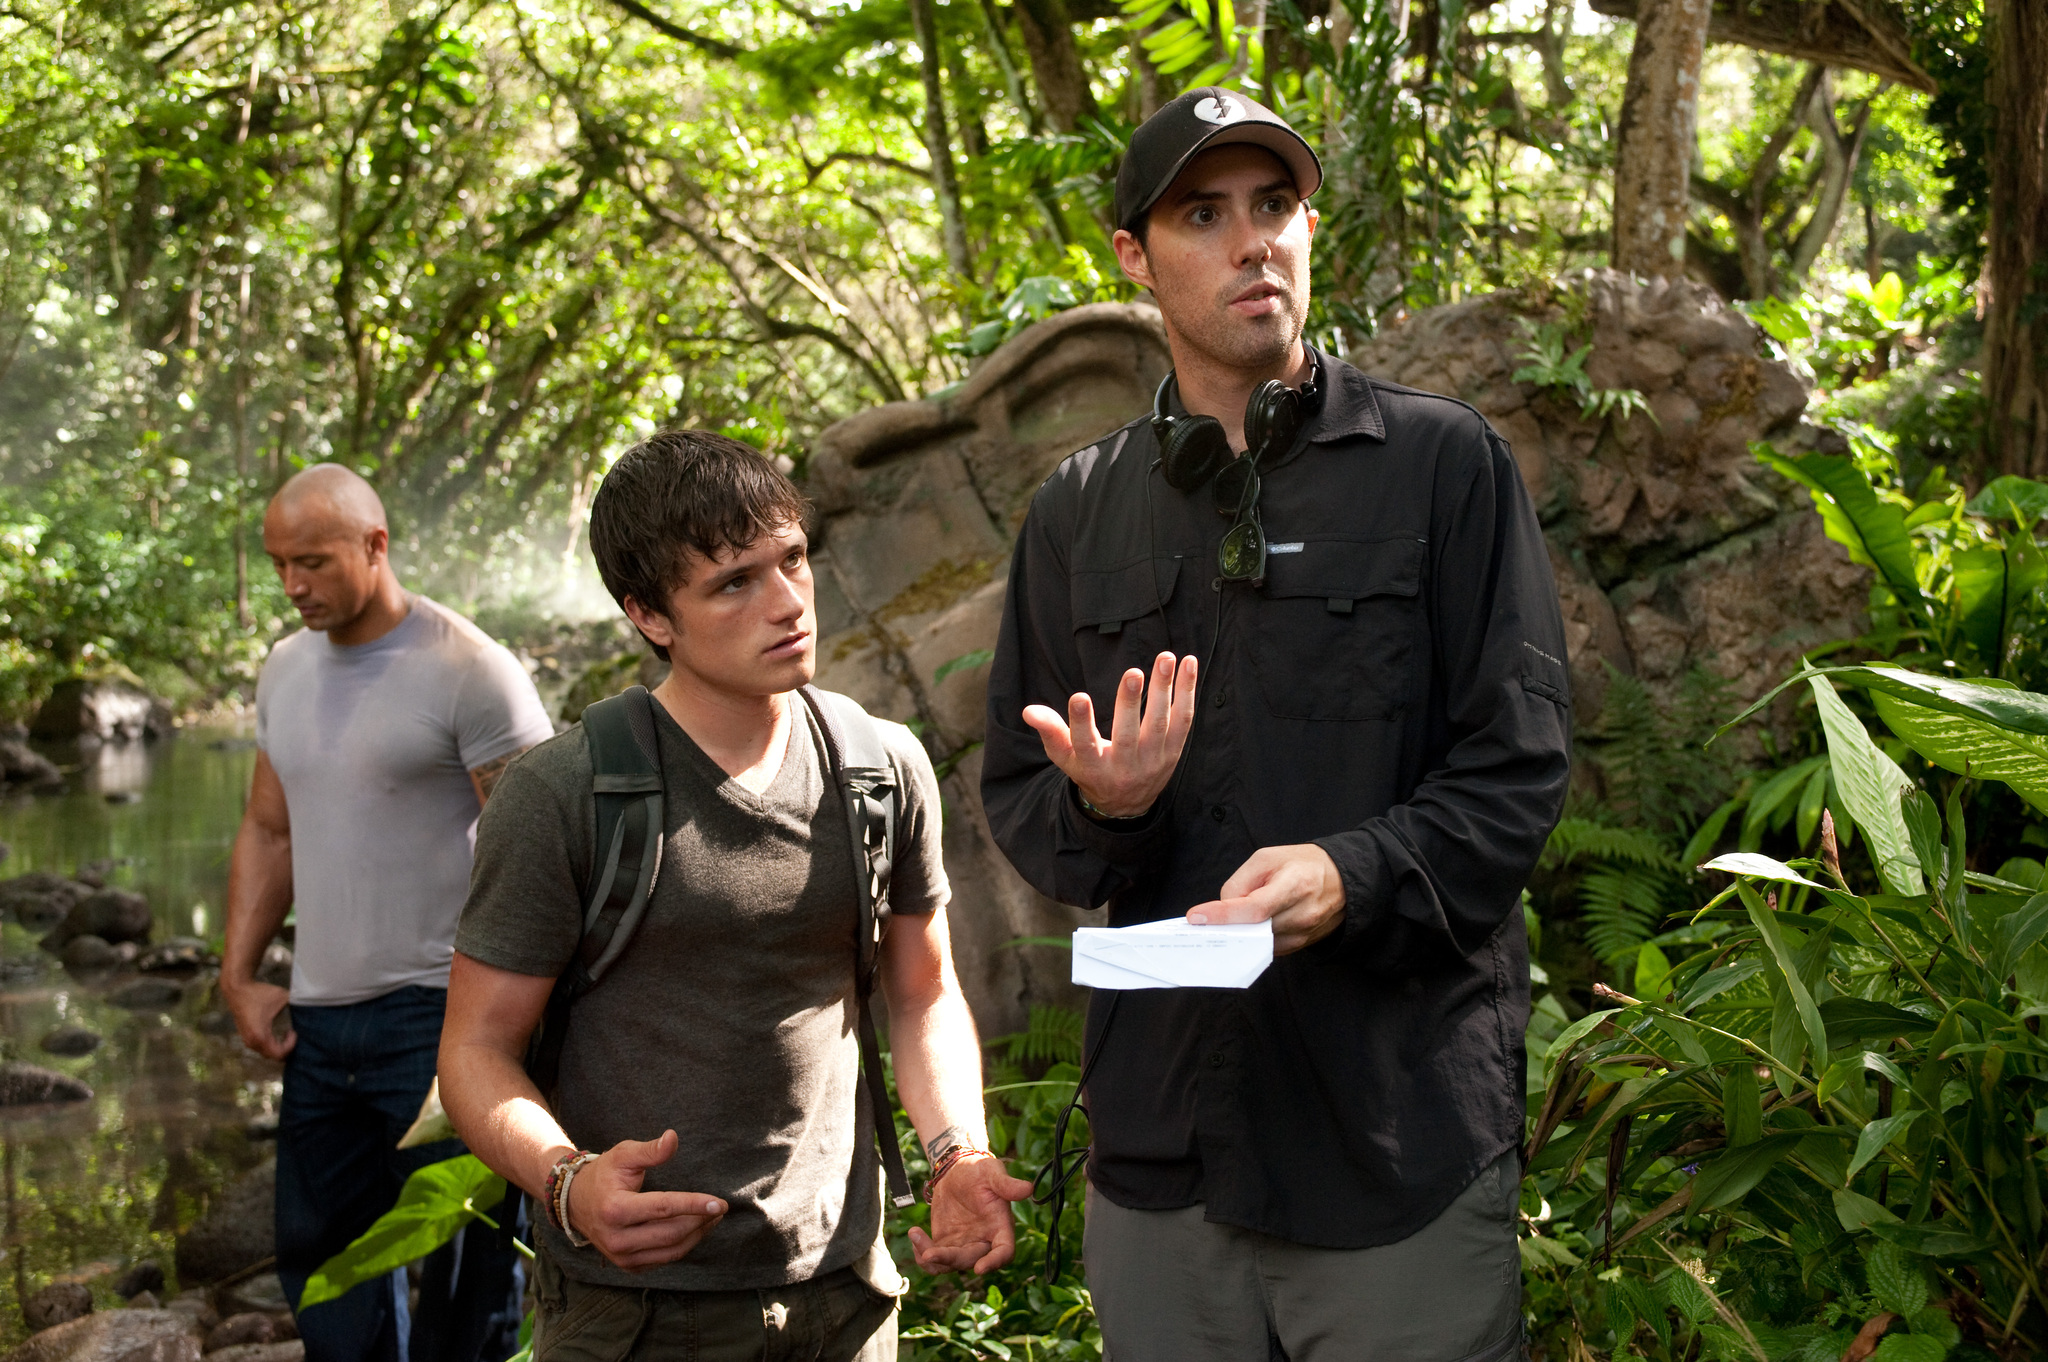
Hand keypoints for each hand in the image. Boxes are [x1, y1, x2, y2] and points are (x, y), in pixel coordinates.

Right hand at [223, 977, 295, 1059]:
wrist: (237, 988)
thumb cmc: (260, 993)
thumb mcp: (282, 997)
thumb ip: (297, 1004)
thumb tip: (311, 1005)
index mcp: (260, 1036)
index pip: (279, 1054)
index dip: (291, 1046)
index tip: (294, 1031)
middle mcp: (251, 1042)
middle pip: (273, 1056)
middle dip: (286, 1048)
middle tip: (292, 1034)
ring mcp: (246, 1040)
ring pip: (266, 1052)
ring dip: (277, 1047)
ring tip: (286, 1033)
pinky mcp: (245, 1035)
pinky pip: (260, 1047)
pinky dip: (270, 1044)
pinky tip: (277, 1033)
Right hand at [566, 1131, 727, 1270]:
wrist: (576, 1203)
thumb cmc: (604, 1174)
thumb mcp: (623, 1154)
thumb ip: (650, 1150)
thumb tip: (673, 1138)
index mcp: (615, 1209)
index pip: (664, 1208)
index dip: (694, 1205)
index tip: (720, 1203)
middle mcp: (617, 1239)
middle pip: (672, 1233)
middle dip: (701, 1221)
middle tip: (720, 1208)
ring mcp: (622, 1256)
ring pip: (671, 1251)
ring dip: (697, 1235)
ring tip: (713, 1218)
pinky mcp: (628, 1266)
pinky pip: (664, 1259)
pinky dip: (684, 1245)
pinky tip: (695, 1229)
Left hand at [907, 1154, 1034, 1275]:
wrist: (957, 1170)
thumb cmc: (979, 1170)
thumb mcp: (992, 1172)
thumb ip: (1007, 1184)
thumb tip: (1028, 1189)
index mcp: (1000, 1227)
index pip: (1004, 1252)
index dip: (995, 1262)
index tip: (979, 1269)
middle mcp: (983, 1241)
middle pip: (971, 1260)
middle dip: (950, 1259)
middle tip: (929, 1253)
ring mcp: (963, 1245)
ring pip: (949, 1264)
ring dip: (932, 1259)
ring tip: (916, 1235)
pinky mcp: (945, 1243)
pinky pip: (934, 1259)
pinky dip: (921, 1254)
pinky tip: (914, 1234)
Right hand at [1022, 652, 1196, 818]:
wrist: (1126, 804)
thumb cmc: (1090, 770)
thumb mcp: (1066, 757)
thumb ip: (1050, 732)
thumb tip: (1028, 711)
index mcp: (1094, 768)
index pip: (1085, 745)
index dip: (1081, 722)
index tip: (1079, 696)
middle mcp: (1125, 767)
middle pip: (1128, 735)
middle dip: (1130, 703)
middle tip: (1133, 672)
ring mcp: (1153, 761)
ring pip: (1160, 724)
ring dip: (1164, 689)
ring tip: (1165, 658)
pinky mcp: (1173, 751)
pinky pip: (1183, 720)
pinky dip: (1186, 692)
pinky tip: (1188, 665)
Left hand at [1187, 843, 1346, 954]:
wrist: (1342, 880)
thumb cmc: (1302, 863)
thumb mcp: (1268, 857)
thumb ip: (1241, 881)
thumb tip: (1223, 906)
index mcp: (1294, 885)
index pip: (1254, 908)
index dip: (1223, 915)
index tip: (1197, 917)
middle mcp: (1302, 914)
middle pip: (1254, 931)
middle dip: (1225, 928)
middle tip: (1200, 926)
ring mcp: (1304, 934)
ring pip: (1258, 944)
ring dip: (1238, 936)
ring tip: (1222, 925)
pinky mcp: (1302, 945)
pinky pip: (1268, 949)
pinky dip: (1252, 941)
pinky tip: (1243, 930)